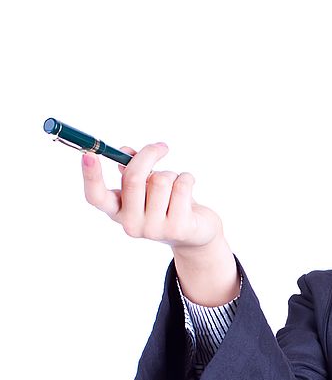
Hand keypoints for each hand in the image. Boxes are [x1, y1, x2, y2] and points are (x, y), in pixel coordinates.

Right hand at [82, 142, 221, 249]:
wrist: (195, 232)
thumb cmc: (167, 203)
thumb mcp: (147, 186)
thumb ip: (133, 168)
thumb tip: (126, 151)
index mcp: (117, 211)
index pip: (96, 196)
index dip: (91, 176)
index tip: (89, 154)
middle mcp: (131, 224)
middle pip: (133, 178)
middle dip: (148, 155)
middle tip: (161, 147)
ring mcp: (154, 230)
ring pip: (161, 180)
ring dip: (173, 174)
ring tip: (176, 186)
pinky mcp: (178, 229)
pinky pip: (182, 186)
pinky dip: (188, 178)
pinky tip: (189, 188)